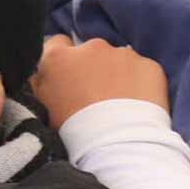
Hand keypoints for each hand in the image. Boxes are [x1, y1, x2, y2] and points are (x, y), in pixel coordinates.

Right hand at [32, 36, 169, 129]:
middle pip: (90, 51)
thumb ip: (39, 82)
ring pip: (118, 60)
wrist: (117, 144)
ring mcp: (124, 54)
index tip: (66, 77)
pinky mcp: (150, 66)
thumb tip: (39, 72)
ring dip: (116, 74)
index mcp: (59, 57)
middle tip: (94, 95)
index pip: (56, 44)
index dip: (62, 60)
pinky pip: (142, 70)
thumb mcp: (42, 106)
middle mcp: (91, 47)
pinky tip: (137, 103)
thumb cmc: (73, 129)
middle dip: (91, 67)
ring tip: (118, 102)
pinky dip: (139, 82)